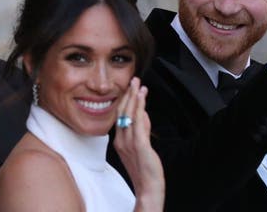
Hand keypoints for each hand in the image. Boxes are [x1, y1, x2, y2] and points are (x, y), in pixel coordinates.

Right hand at [114, 77, 164, 211]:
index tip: (130, 87)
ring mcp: (129, 143)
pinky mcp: (139, 146)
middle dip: (128, 94)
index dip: (125, 100)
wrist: (148, 187)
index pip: (120, 116)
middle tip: (134, 79)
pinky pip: (138, 123)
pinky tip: (142, 98)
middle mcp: (121, 140)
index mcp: (119, 140)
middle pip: (122, 112)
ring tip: (138, 84)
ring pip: (129, 115)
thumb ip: (142, 129)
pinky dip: (139, 108)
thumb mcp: (141, 146)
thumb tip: (144, 114)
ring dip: (134, 97)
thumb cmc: (144, 168)